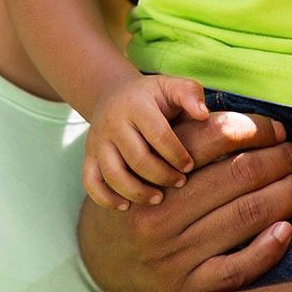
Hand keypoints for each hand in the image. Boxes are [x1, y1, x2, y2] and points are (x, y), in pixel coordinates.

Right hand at [79, 110, 291, 291]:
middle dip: (279, 159)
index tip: (279, 128)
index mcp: (150, 178)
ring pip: (245, 217)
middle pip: (235, 177)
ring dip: (286, 195)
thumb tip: (239, 120)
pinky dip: (267, 249)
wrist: (98, 266)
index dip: (252, 130)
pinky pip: (237, 270)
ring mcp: (174, 258)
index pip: (209, 142)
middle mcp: (159, 218)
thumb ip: (181, 145)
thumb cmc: (133, 206)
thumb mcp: (141, 168)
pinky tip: (289, 229)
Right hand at [85, 73, 212, 207]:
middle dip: (162, 176)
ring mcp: (97, 140)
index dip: (177, 155)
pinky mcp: (88, 155)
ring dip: (137, 192)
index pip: (158, 136)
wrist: (114, 94)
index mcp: (136, 105)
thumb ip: (190, 93)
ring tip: (158, 198)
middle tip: (179, 182)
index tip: (190, 166)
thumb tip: (203, 115)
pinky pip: (90, 182)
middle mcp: (112, 122)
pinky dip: (106, 198)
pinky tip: (126, 205)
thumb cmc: (152, 96)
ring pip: (113, 174)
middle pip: (137, 159)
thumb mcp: (171, 86)